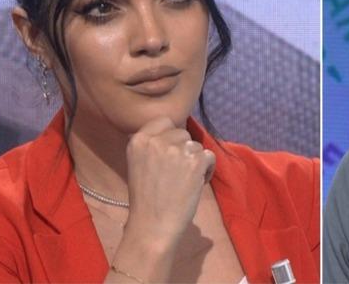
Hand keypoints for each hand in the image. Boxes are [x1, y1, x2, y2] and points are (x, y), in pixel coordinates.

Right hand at [123, 116, 214, 243]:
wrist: (153, 226)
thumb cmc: (146, 200)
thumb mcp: (138, 164)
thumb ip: (152, 147)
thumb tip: (175, 134)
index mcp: (138, 140)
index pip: (164, 121)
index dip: (171, 137)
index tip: (169, 154)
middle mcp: (156, 140)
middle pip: (182, 133)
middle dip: (184, 150)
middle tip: (177, 172)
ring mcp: (176, 150)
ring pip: (196, 145)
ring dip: (196, 161)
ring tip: (185, 180)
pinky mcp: (195, 161)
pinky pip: (209, 156)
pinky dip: (208, 169)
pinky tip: (196, 183)